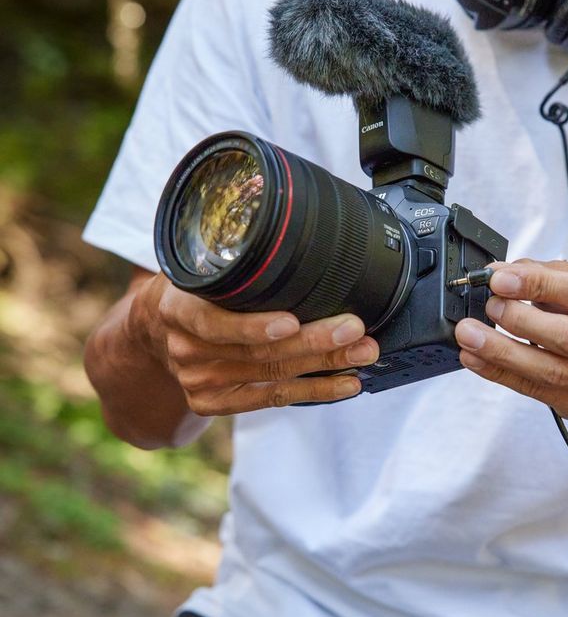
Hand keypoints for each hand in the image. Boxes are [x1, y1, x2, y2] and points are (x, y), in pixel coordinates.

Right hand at [133, 274, 378, 413]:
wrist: (155, 333)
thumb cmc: (191, 291)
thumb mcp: (198, 266)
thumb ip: (230, 258)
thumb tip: (279, 212)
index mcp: (176, 308)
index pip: (213, 322)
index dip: (253, 325)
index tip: (291, 320)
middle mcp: (185, 349)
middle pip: (257, 352)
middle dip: (313, 340)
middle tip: (353, 328)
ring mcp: (199, 381)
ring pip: (272, 375)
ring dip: (326, 365)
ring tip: (364, 352)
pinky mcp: (213, 403)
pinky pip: (271, 399)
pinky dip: (314, 390)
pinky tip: (346, 382)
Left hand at [454, 259, 567, 420]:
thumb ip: (539, 273)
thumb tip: (497, 274)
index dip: (540, 286)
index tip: (499, 280)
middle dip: (520, 321)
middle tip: (488, 307)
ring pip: (553, 372)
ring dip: (503, 352)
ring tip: (470, 335)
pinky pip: (539, 393)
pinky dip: (501, 374)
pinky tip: (477, 359)